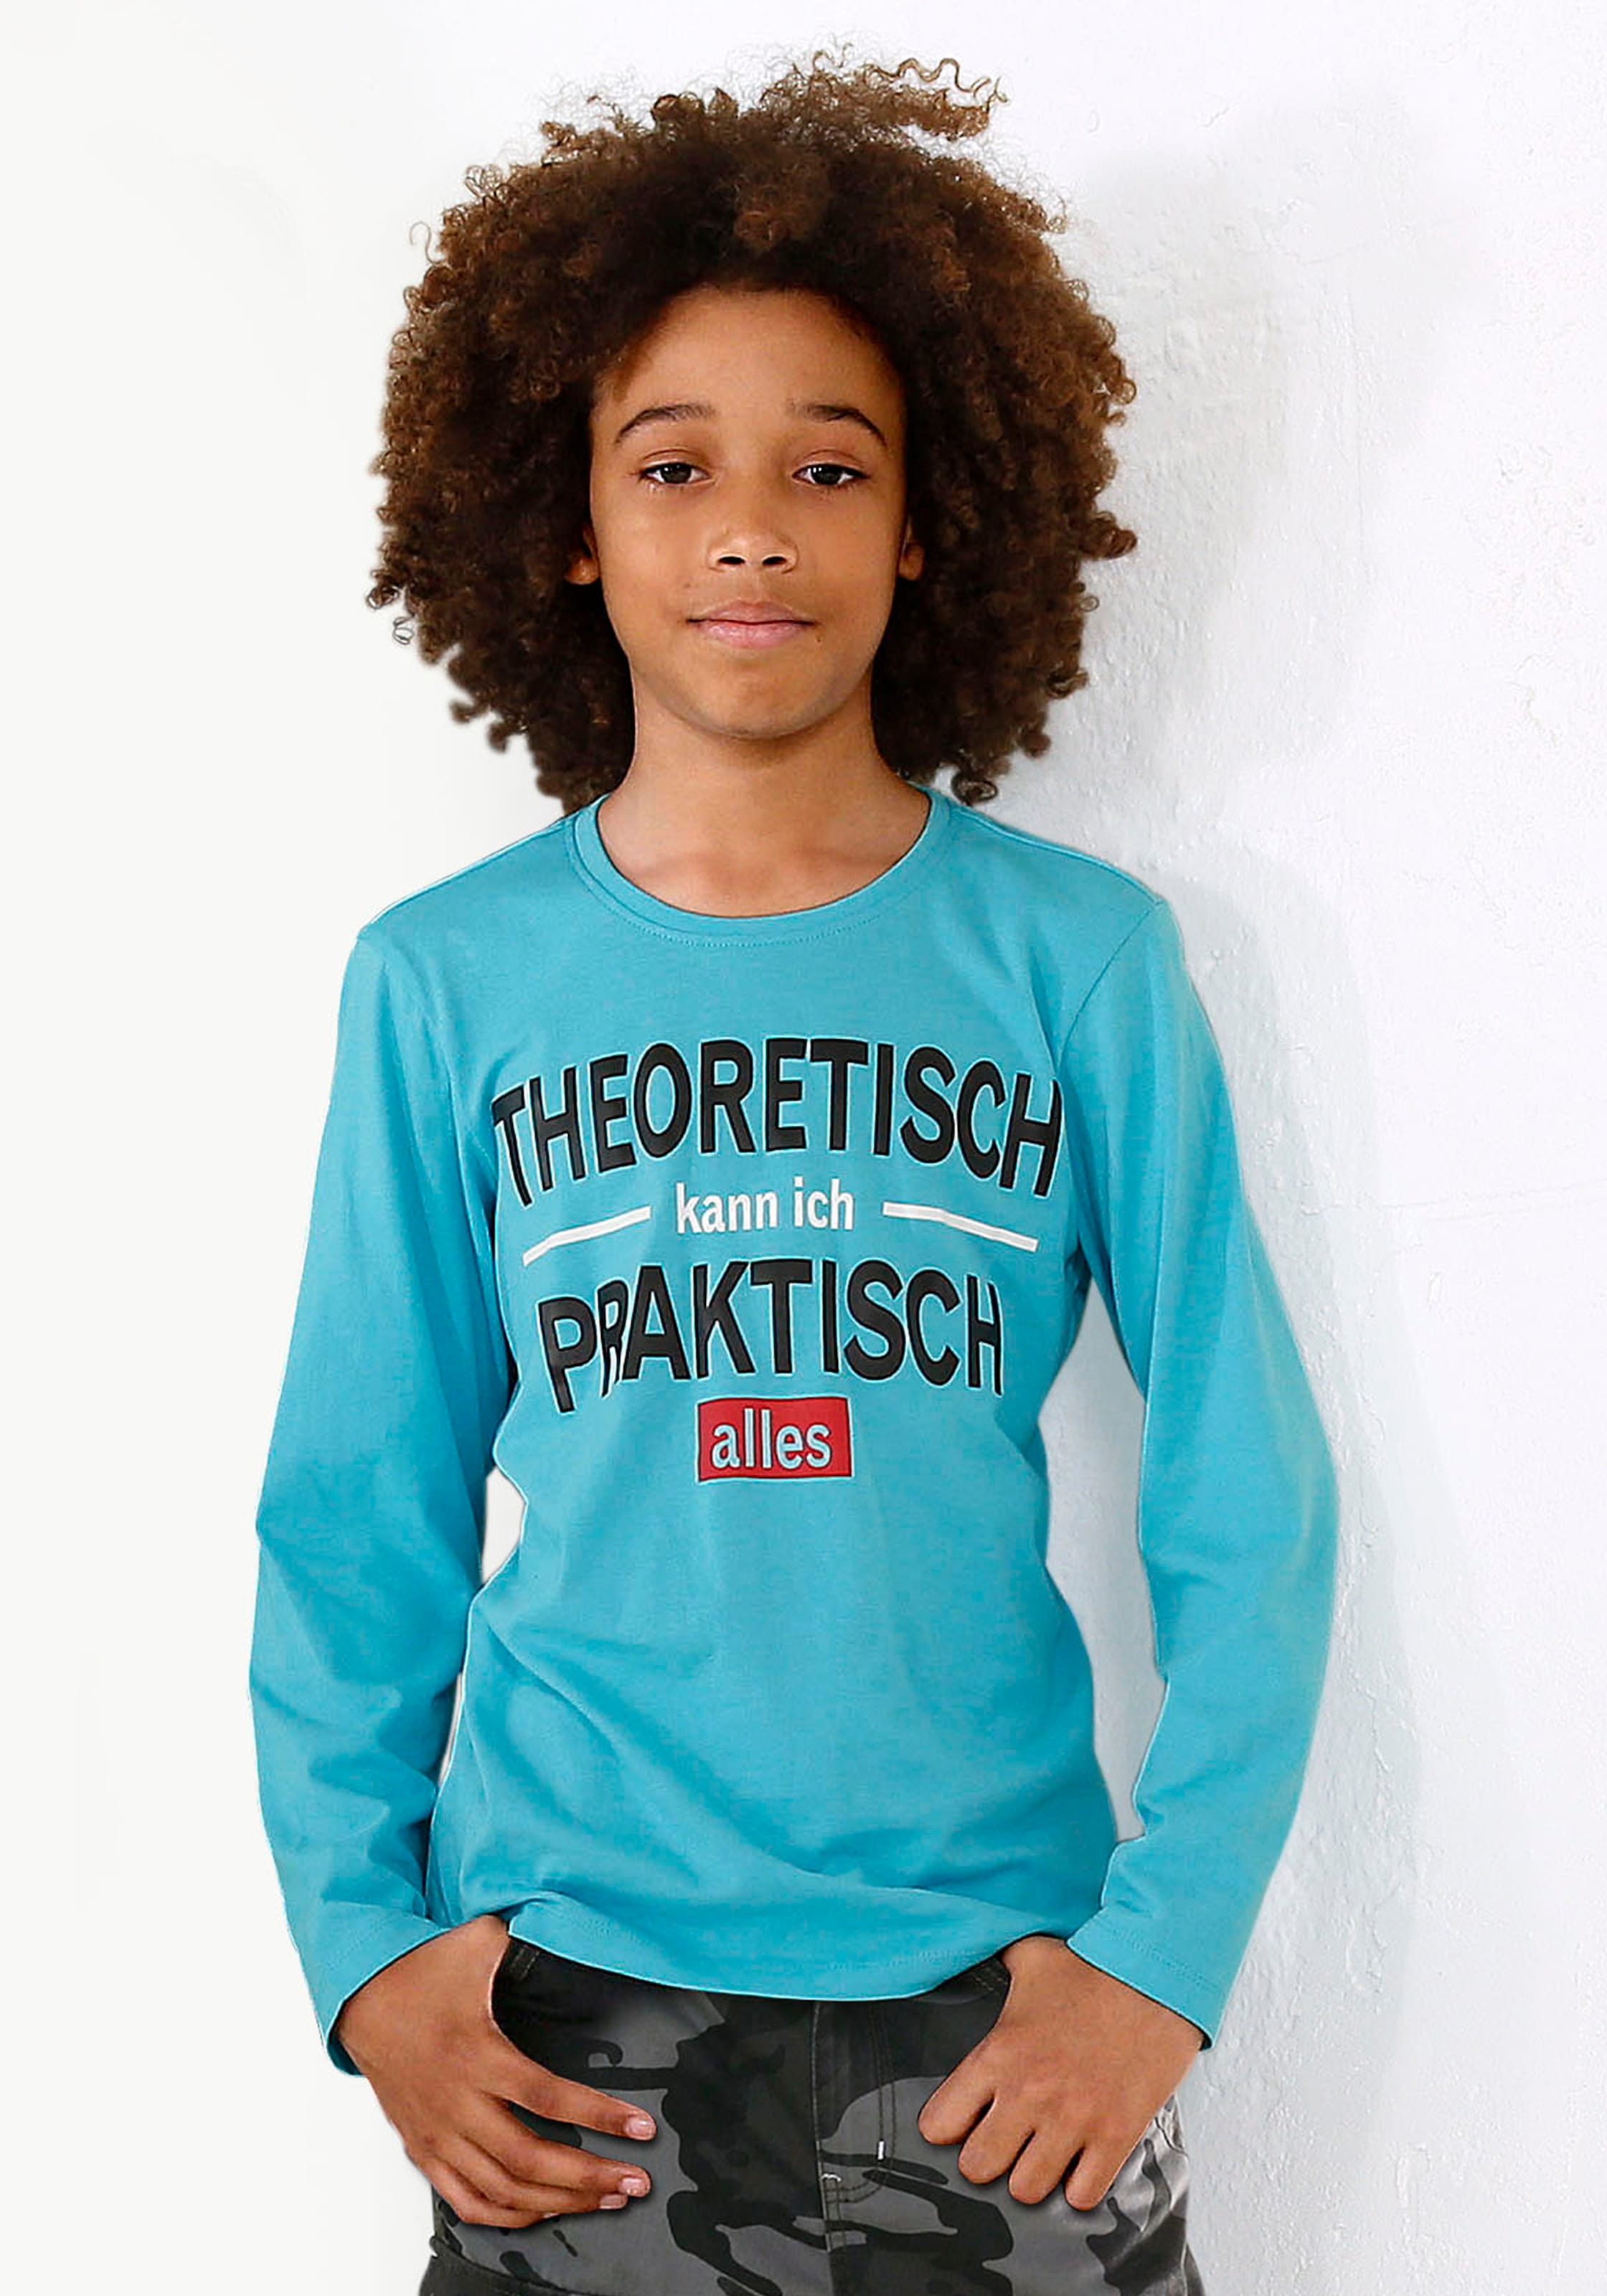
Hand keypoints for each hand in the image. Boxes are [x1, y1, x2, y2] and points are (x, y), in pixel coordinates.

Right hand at [334, 1914, 657, 2228]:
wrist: (361, 1997)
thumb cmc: (423, 1969)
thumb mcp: (478, 1941)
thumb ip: (527, 1938)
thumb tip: (575, 1923)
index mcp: (477, 2054)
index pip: (549, 2098)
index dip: (600, 2117)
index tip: (642, 2129)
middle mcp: (457, 2103)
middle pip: (530, 2159)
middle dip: (590, 2178)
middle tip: (635, 2183)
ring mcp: (438, 2133)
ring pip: (503, 2190)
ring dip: (559, 2202)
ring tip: (604, 2200)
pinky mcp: (424, 2148)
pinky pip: (467, 2201)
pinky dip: (509, 2215)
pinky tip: (545, 2210)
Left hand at [915, 1933, 1204, 2210]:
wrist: (1158, 1975)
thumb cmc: (1095, 1967)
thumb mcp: (1031, 1957)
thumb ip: (996, 1962)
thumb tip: (973, 1944)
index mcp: (999, 2053)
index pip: (938, 2123)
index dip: (945, 2127)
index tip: (960, 2123)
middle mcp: (1029, 2093)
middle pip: (977, 2168)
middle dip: (986, 2160)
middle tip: (1002, 2144)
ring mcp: (1073, 2119)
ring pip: (1026, 2191)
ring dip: (1031, 2177)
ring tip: (1040, 2156)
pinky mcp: (1115, 2136)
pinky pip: (1082, 2196)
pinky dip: (1080, 2187)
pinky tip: (1081, 2163)